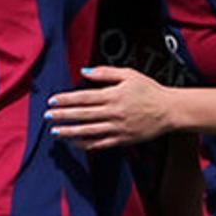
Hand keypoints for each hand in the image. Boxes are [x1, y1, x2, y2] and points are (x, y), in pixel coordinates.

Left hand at [46, 67, 172, 149]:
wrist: (169, 111)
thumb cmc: (149, 90)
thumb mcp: (129, 74)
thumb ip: (105, 72)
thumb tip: (84, 71)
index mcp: (113, 95)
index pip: (84, 97)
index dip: (66, 99)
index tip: (52, 100)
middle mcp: (113, 113)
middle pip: (82, 115)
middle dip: (62, 116)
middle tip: (47, 116)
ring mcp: (117, 128)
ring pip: (88, 131)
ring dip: (69, 131)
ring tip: (54, 131)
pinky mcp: (122, 140)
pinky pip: (99, 144)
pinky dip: (84, 144)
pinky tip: (73, 142)